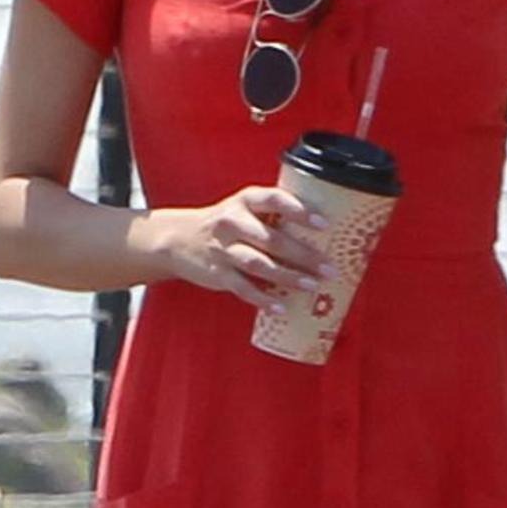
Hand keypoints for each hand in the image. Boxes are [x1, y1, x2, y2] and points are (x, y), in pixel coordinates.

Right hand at [155, 186, 333, 310]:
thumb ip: (274, 216)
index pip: (274, 200)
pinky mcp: (218, 273)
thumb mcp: (244, 209)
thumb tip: (322, 235)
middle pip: (272, 239)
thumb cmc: (226, 223)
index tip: (324, 224)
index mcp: (245, 200)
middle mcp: (233, 222)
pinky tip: (282, 307)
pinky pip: (243, 289)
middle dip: (304, 255)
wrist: (178, 238)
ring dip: (288, 277)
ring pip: (259, 265)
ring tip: (312, 286)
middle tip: (329, 267)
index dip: (299, 211)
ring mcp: (223, 249)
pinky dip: (263, 300)